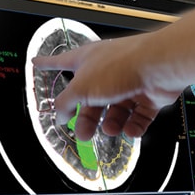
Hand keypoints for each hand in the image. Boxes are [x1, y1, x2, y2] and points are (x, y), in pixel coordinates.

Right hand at [31, 33, 182, 140]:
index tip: (36, 62)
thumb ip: (66, 103)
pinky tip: (129, 130)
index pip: (61, 62)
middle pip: (92, 99)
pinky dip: (133, 126)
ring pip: (117, 111)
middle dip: (87, 118)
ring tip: (110, 129)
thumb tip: (60, 114)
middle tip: (83, 133)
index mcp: (87, 61)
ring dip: (112, 124)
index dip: (47, 64)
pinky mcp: (149, 96)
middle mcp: (108, 71)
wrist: (158, 67)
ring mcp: (130, 83)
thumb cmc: (121, 66)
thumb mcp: (81, 88)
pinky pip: (138, 117)